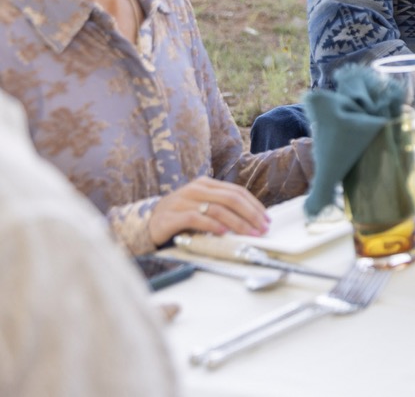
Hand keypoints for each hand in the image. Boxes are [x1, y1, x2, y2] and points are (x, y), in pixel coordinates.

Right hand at [148, 177, 269, 246]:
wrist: (147, 223)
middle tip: (262, 228)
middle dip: (250, 214)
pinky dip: (212, 225)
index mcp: (206, 184)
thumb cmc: (180, 216)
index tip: (266, 219)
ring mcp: (182, 201)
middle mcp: (195, 189)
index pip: (237, 192)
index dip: (254, 205)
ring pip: (217, 208)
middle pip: (231, 199)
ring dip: (237, 223)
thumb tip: (251, 220)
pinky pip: (196, 219)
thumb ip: (222, 208)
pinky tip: (223, 232)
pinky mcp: (171, 216)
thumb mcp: (202, 206)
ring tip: (249, 233)